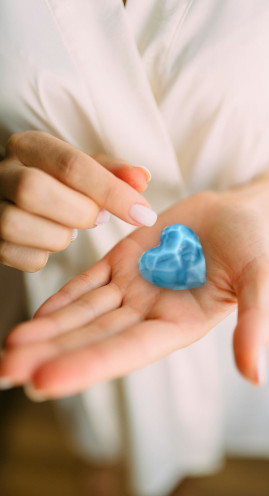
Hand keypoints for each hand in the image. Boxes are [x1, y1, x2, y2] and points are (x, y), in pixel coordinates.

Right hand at [0, 131, 153, 271]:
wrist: (15, 194)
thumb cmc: (58, 182)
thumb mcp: (85, 169)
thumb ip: (113, 173)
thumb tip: (143, 179)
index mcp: (29, 146)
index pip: (70, 164)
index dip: (112, 191)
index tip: (143, 214)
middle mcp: (2, 171)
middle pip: (33, 190)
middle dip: (77, 212)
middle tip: (97, 218)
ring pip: (17, 225)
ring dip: (58, 236)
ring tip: (71, 229)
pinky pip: (14, 255)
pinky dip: (41, 256)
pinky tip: (48, 242)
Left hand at [1, 181, 268, 399]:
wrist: (238, 212)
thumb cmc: (256, 244)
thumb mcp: (259, 280)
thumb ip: (254, 322)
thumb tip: (255, 375)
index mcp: (178, 324)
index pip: (126, 350)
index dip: (86, 365)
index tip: (42, 380)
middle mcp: (149, 313)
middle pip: (93, 337)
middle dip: (50, 354)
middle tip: (5, 370)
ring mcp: (133, 287)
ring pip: (83, 312)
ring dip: (46, 329)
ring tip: (8, 346)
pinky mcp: (123, 260)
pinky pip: (88, 281)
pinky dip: (63, 297)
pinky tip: (37, 314)